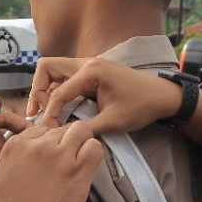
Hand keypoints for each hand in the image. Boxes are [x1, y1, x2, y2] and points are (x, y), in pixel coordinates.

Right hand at [0, 121, 102, 201]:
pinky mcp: (77, 169)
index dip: (49, 143)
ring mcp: (59, 155)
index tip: (50, 160)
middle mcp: (37, 144)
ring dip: (81, 145)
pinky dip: (93, 153)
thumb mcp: (7, 173)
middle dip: (65, 142)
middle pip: (61, 129)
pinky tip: (86, 167)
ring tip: (77, 165)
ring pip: (80, 131)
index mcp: (16, 143)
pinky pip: (94, 147)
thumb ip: (23, 158)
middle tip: (66, 163)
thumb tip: (41, 152)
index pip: (41, 129)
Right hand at [30, 57, 183, 134]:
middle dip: (38, 89)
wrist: (163, 96)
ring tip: (46, 112)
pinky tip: (59, 108)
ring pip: (54, 70)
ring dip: (46, 89)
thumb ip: (86, 129)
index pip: (58, 92)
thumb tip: (64, 138)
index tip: (49, 130)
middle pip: (47, 67)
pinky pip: (65, 77)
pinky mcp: (91, 73)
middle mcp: (86, 63)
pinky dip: (57, 90)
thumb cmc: (142, 106)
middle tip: (38, 112)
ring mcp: (88, 65)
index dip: (50, 113)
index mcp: (91, 71)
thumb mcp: (113, 121)